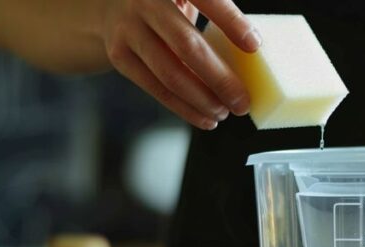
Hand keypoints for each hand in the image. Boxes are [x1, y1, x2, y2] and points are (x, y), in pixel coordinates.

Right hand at [99, 0, 260, 129]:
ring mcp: (127, 29)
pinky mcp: (119, 55)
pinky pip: (156, 88)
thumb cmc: (164, 2)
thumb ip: (213, 11)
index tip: (254, 45)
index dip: (230, 21)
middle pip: (187, 46)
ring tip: (225, 112)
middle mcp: (144, 1)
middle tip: (243, 101)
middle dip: (220, 79)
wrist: (108, 4)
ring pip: (170, 74)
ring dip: (202, 100)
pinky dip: (184, 108)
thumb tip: (255, 51)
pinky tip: (205, 118)